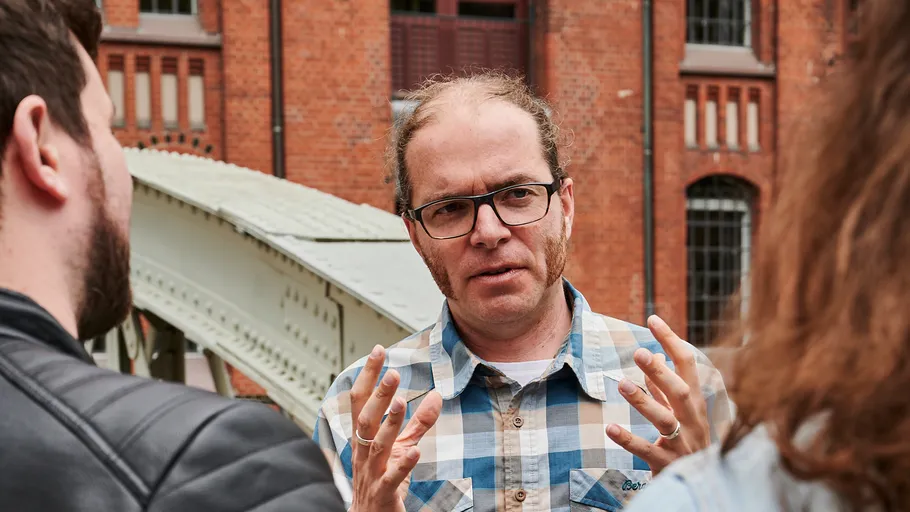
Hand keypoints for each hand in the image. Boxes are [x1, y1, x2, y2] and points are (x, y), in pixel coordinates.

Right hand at [348, 345, 442, 511]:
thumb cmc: (382, 480)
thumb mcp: (401, 446)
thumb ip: (418, 422)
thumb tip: (437, 395)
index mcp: (364, 438)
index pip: (361, 401)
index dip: (368, 376)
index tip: (378, 351)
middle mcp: (364, 452)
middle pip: (366, 420)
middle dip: (378, 396)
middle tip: (392, 373)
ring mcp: (372, 473)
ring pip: (377, 446)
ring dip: (389, 424)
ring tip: (400, 403)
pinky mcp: (384, 493)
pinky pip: (392, 478)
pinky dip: (403, 464)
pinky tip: (415, 451)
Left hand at [605, 315, 710, 473]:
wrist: (702, 484)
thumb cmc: (688, 440)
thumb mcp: (679, 411)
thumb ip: (664, 386)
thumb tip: (655, 354)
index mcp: (695, 402)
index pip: (687, 365)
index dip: (671, 341)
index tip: (652, 319)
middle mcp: (692, 419)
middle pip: (680, 391)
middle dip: (660, 372)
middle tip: (638, 353)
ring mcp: (683, 443)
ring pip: (665, 420)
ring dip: (643, 401)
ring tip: (621, 384)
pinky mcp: (668, 464)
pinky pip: (648, 451)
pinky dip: (629, 440)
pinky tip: (611, 428)